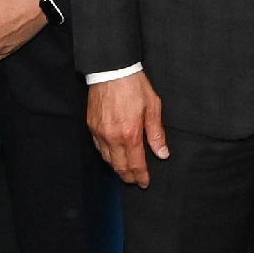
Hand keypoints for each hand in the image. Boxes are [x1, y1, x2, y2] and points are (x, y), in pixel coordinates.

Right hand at [89, 69, 168, 186]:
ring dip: (117, 168)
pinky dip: (106, 156)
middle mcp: (113, 137)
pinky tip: (113, 156)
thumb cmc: (134, 86)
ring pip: (107, 159)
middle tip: (135, 180)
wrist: (111, 70)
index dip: (141, 176)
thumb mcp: (153, 107)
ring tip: (125, 171)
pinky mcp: (91, 126)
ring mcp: (100, 132)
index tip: (144, 182)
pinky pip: (98, 148)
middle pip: (120, 166)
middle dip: (128, 176)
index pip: (136, 163)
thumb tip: (162, 153)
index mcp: (130, 133)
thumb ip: (156, 133)